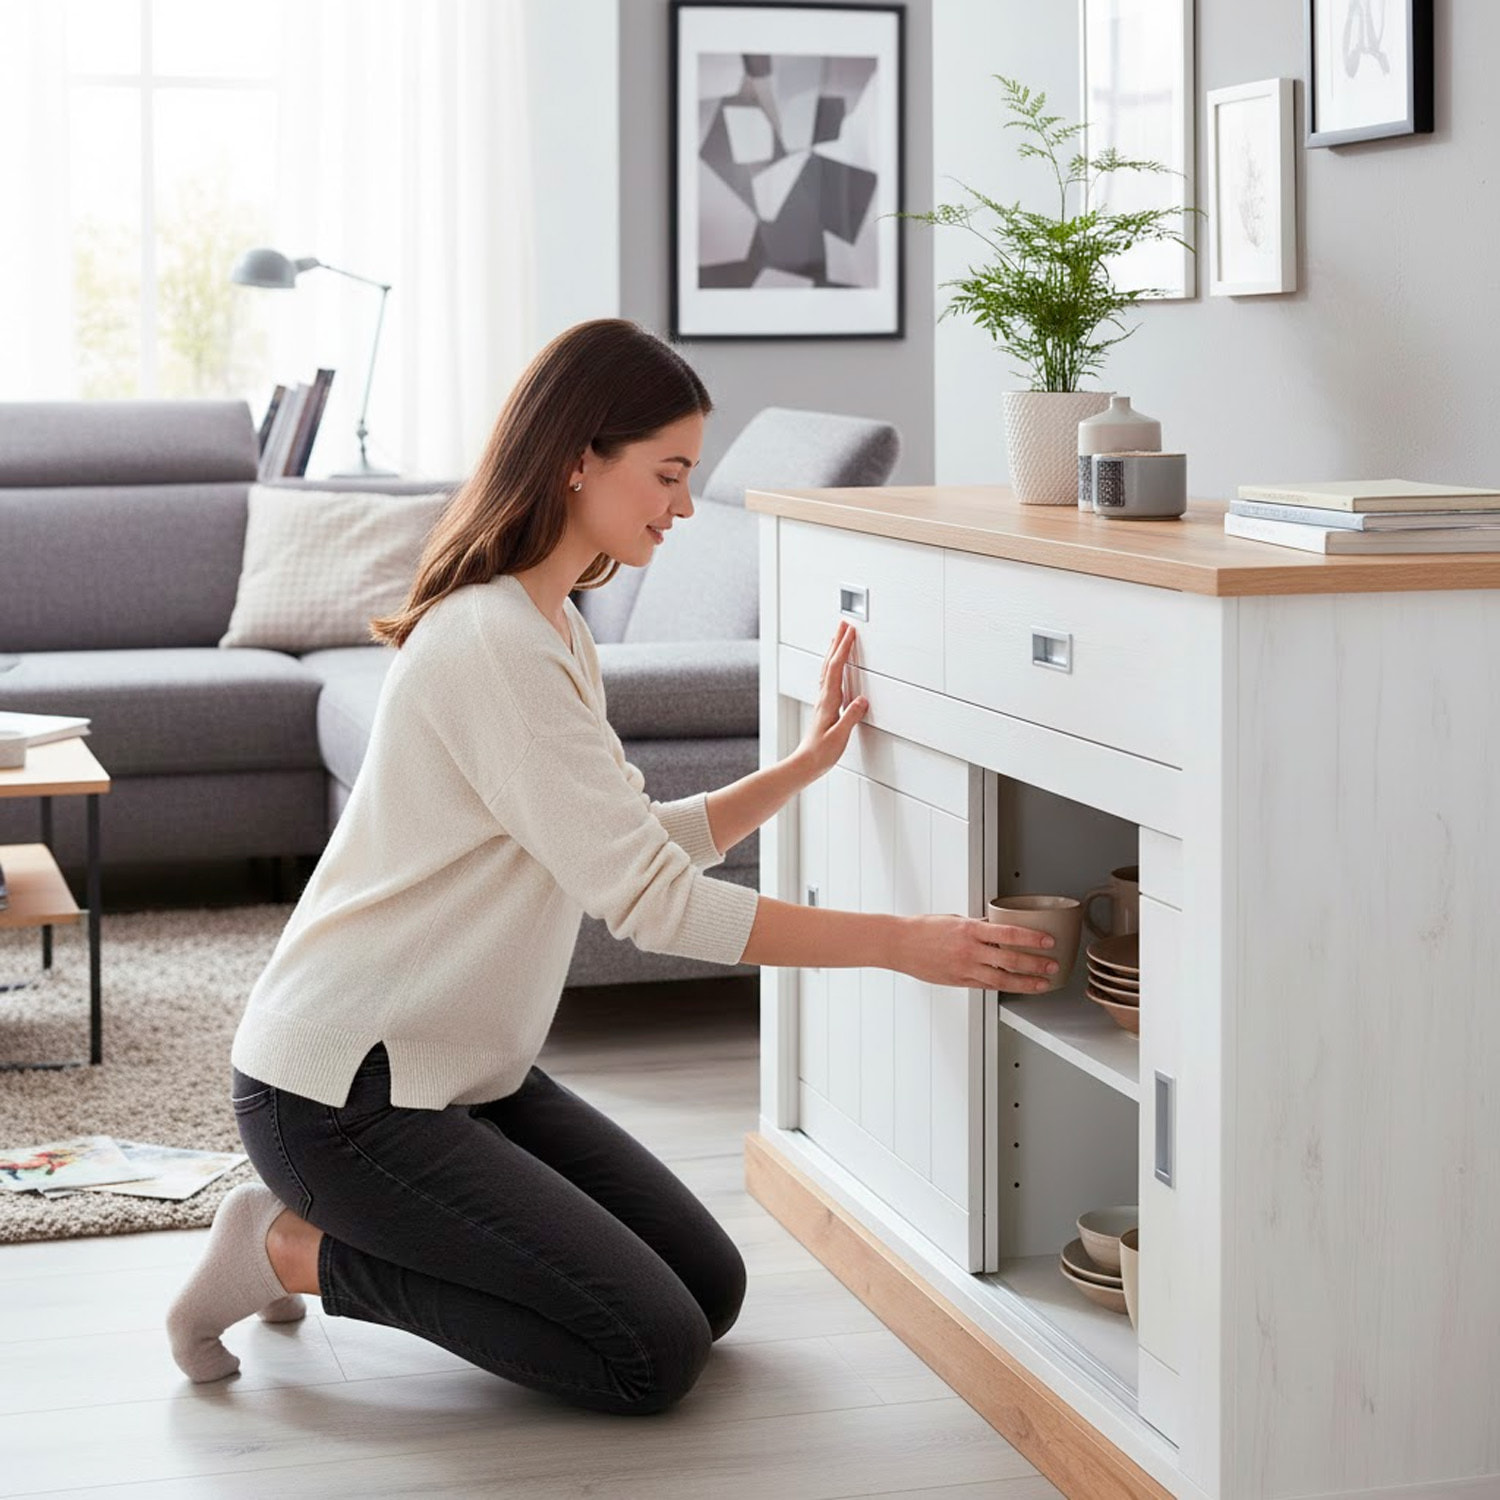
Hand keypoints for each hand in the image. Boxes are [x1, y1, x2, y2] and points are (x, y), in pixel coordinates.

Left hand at [794, 619, 866, 777]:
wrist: (806, 764)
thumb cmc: (821, 753)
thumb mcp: (840, 736)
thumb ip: (851, 717)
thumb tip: (862, 700)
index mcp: (829, 701)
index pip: (837, 668)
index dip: (844, 648)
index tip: (851, 632)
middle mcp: (824, 698)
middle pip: (830, 663)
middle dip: (838, 642)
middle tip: (844, 624)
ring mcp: (823, 701)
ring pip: (827, 669)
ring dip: (833, 651)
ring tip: (838, 638)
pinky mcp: (824, 707)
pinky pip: (828, 679)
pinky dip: (832, 666)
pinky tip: (834, 667)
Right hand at [896, 913, 1059, 992]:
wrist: (899, 944)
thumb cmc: (923, 929)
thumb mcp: (955, 920)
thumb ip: (978, 926)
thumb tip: (999, 926)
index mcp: (970, 930)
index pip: (1009, 934)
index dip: (1032, 939)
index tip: (1048, 941)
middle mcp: (969, 951)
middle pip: (1010, 960)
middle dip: (1035, 964)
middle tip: (1052, 965)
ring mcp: (964, 969)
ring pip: (1002, 979)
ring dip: (1026, 982)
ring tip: (1042, 983)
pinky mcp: (959, 981)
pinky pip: (987, 985)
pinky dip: (1004, 986)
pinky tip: (1017, 986)